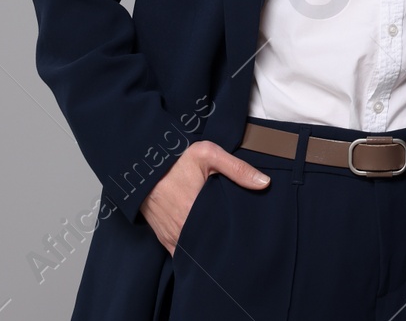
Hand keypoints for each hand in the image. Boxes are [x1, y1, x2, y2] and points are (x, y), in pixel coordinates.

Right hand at [140, 140, 270, 255]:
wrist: (141, 167)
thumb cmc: (175, 161)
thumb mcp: (208, 154)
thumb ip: (237, 168)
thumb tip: (264, 183)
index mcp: (196, 211)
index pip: (224, 234)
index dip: (237, 236)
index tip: (248, 233)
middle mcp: (182, 230)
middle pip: (210, 246)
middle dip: (225, 244)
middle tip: (239, 239)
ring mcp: (172, 236)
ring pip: (196, 251)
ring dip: (208, 248)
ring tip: (224, 242)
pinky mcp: (164, 238)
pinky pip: (181, 252)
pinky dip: (193, 249)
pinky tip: (205, 243)